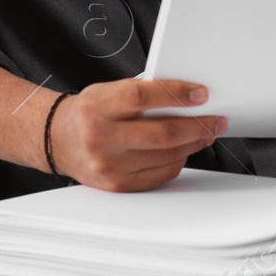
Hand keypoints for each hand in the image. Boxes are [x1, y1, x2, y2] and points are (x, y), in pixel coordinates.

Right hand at [48, 79, 225, 191]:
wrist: (59, 140)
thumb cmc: (89, 112)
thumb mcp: (107, 90)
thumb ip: (141, 92)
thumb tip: (186, 97)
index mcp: (98, 105)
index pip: (143, 97)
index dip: (176, 95)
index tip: (201, 94)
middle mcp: (102, 137)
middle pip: (162, 133)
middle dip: (198, 126)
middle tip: (216, 120)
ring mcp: (109, 164)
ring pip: (166, 156)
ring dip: (193, 144)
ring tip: (204, 133)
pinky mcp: (117, 184)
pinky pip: (160, 175)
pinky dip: (178, 161)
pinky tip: (183, 150)